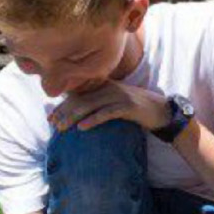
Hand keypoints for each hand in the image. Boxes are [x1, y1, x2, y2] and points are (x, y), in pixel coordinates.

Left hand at [48, 83, 168, 133]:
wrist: (163, 111)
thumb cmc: (138, 110)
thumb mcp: (117, 103)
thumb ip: (100, 104)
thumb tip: (80, 114)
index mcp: (105, 86)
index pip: (78, 94)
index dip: (63, 106)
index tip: (50, 118)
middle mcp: (110, 87)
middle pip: (81, 99)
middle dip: (64, 112)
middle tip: (52, 125)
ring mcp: (119, 96)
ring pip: (90, 105)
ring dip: (73, 116)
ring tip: (62, 127)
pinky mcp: (128, 106)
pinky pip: (106, 113)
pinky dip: (93, 120)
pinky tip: (82, 128)